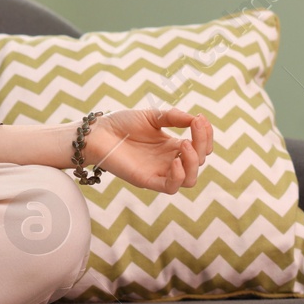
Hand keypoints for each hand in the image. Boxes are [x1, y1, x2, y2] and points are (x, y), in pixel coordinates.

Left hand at [82, 108, 212, 193]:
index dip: (206, 136)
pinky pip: (170, 187)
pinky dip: (178, 176)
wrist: (97, 133)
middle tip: (195, 127)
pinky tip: (175, 161)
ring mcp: (158, 172)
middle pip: (198, 163)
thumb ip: (174, 117)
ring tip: (185, 144)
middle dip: (202, 145)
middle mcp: (168, 161)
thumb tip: (196, 118)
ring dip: (193, 162)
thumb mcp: (152, 116)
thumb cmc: (121, 124)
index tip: (200, 119)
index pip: (200, 147)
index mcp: (171, 146)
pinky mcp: (147, 180)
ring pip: (190, 179)